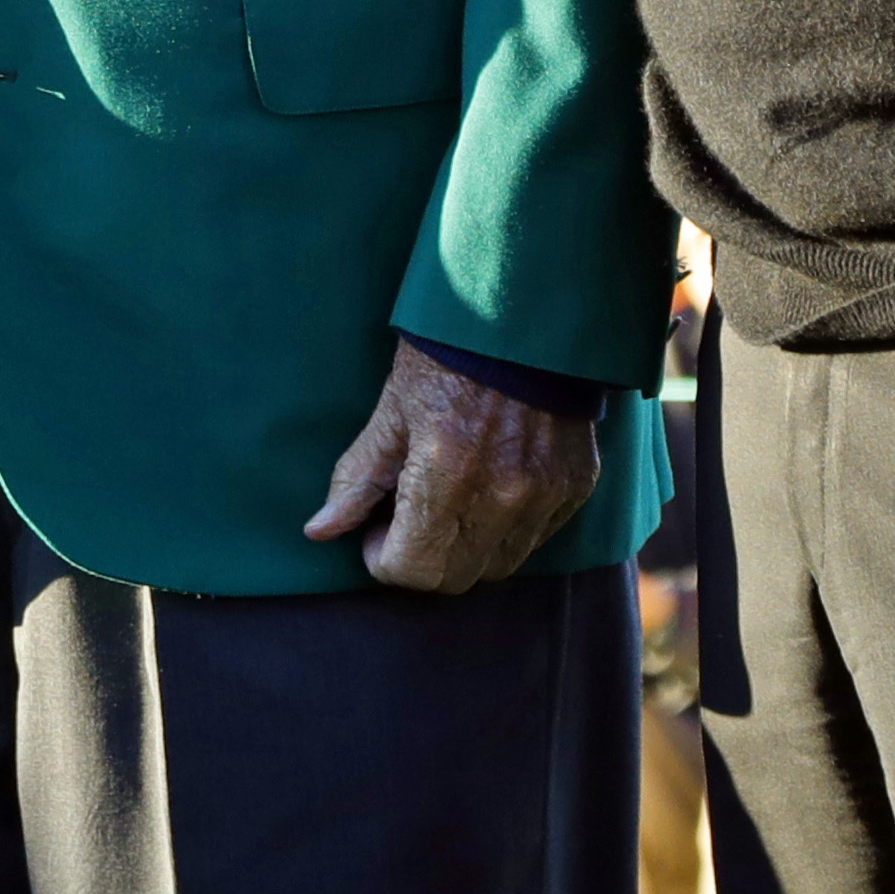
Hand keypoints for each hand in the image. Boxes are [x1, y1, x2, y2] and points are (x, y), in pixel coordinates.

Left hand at [302, 338, 599, 594]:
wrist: (524, 313)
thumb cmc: (445, 355)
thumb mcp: (391, 410)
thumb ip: (358, 477)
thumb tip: (320, 531)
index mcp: (446, 474)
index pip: (413, 571)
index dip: (383, 560)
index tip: (376, 531)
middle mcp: (502, 495)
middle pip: (454, 579)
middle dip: (420, 561)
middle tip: (406, 517)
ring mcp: (544, 494)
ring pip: (497, 567)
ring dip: (464, 550)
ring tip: (448, 501)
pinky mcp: (575, 487)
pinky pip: (534, 539)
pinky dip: (505, 529)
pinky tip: (488, 486)